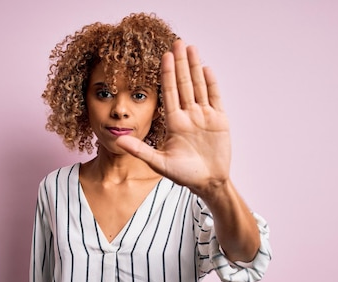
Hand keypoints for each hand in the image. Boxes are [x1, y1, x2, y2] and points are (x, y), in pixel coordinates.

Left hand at [116, 39, 230, 194]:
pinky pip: (215, 97)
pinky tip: (206, 68)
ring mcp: (204, 116)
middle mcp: (188, 115)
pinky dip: (211, 83)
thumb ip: (140, 151)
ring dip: (195, 67)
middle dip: (180, 63)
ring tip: (191, 48)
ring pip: (199, 86)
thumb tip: (118, 141)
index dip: (166, 74)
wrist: (208, 182)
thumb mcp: (159, 163)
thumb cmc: (184, 175)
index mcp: (174, 122)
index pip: (169, 93)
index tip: (162, 56)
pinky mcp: (219, 120)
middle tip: (176, 42)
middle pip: (184, 84)